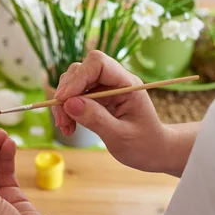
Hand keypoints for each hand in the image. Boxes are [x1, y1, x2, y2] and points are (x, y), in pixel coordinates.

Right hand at [52, 50, 172, 172]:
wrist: (153, 151)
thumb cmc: (144, 144)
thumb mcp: (120, 136)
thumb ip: (96, 119)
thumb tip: (69, 103)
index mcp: (127, 84)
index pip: (98, 64)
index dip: (78, 78)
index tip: (63, 100)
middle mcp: (114, 81)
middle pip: (80, 70)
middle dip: (66, 93)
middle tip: (62, 121)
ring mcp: (104, 88)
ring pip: (73, 82)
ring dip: (63, 104)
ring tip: (65, 127)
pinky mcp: (96, 98)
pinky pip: (74, 96)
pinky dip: (66, 110)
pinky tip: (69, 127)